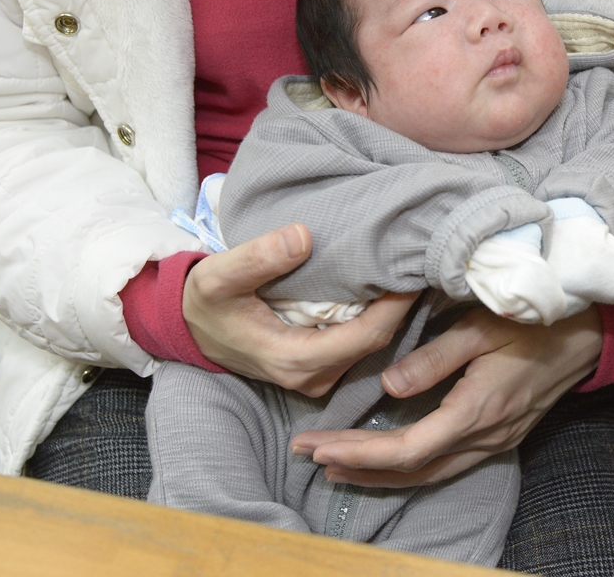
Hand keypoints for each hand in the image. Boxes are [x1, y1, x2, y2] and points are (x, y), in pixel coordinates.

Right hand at [183, 223, 416, 395]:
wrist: (190, 328)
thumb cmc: (206, 302)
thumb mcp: (219, 276)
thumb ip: (258, 258)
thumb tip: (303, 235)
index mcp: (295, 360)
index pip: (367, 336)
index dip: (397, 306)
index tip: (415, 269)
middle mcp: (313, 377)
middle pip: (378, 343)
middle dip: (403, 306)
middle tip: (424, 262)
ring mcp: (318, 377)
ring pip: (373, 347)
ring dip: (393, 312)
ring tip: (410, 270)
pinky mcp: (320, 368)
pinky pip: (360, 345)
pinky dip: (377, 318)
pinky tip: (387, 288)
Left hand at [288, 305, 602, 486]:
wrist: (592, 333)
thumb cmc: (536, 320)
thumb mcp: (481, 327)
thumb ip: (434, 358)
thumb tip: (389, 388)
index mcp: (479, 409)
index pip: (409, 448)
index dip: (361, 453)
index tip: (319, 447)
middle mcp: (488, 435)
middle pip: (414, 469)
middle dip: (359, 465)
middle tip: (309, 455)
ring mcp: (497, 440)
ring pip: (431, 473)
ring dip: (382, 472)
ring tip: (336, 464)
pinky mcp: (502, 435)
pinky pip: (448, 464)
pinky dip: (411, 466)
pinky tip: (387, 460)